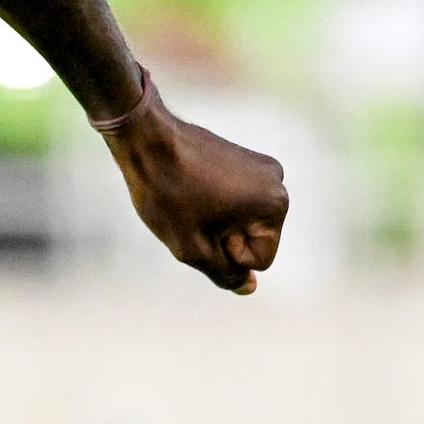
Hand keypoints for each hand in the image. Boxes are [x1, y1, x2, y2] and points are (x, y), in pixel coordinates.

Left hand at [105, 88, 286, 293]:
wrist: (145, 138)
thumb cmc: (168, 194)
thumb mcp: (193, 249)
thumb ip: (225, 274)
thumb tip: (248, 286)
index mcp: (276, 204)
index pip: (259, 260)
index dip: (224, 252)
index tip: (203, 223)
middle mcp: (278, 181)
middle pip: (252, 238)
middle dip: (221, 236)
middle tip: (192, 211)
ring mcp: (260, 165)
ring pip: (240, 221)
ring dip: (215, 221)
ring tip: (189, 198)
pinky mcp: (241, 156)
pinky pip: (233, 201)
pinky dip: (212, 203)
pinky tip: (188, 186)